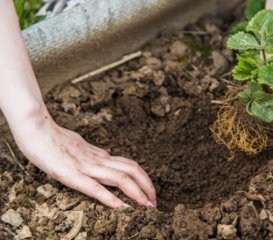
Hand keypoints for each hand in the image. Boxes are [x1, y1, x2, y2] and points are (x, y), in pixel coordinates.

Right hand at [13, 114, 155, 207]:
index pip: (128, 165)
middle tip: (155, 203)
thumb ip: (93, 153)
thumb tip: (105, 155)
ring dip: (137, 193)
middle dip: (147, 186)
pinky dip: (112, 199)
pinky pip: (96, 188)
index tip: (150, 192)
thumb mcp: (80, 146)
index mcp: (100, 155)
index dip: (143, 179)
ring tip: (148, 207)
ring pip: (121, 178)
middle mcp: (98, 160)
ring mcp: (87, 166)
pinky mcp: (72, 174)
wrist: (36, 128)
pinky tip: (123, 208)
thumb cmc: (54, 138)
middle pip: (132, 170)